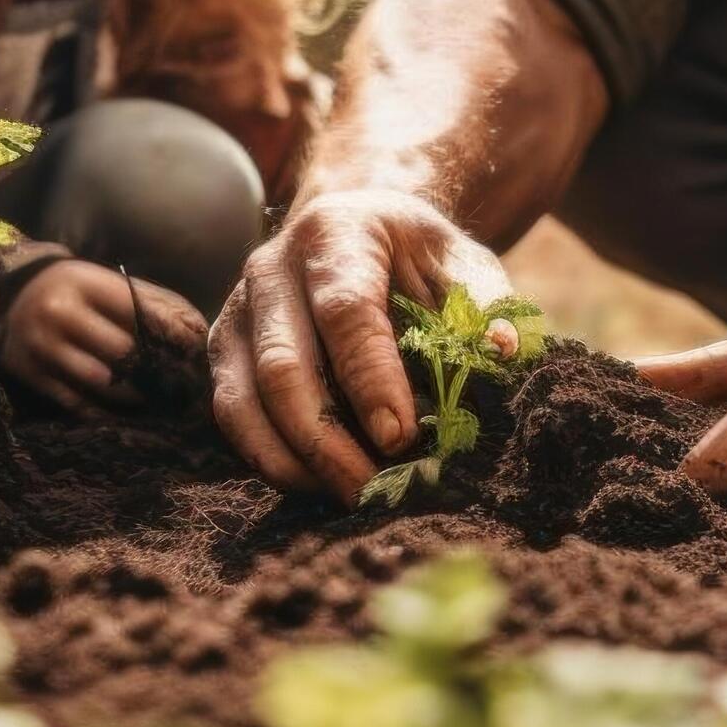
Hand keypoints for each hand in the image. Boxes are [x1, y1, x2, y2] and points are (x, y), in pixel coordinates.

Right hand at [2, 260, 207, 412]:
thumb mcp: (108, 284)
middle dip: (153, 369)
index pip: (138, 311)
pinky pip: (76, 403)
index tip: (193, 352)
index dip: (170, 334)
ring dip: (132, 395)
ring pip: (100, 382)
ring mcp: (41, 345)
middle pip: (121, 350)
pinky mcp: (30, 374)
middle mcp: (59, 312)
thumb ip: (153, 303)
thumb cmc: (77, 292)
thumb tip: (196, 333)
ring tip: (154, 400)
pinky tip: (123, 414)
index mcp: (85, 283)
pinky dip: (104, 412)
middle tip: (178, 384)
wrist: (13, 298)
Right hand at [208, 188, 512, 499]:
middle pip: (284, 367)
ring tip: (353, 496)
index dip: (371, 379)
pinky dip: (273, 460)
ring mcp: (238, 311)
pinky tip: (319, 483)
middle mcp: (270, 268)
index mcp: (334, 233)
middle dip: (331, 442)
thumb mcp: (460, 264)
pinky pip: (233, 418)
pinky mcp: (224, 351)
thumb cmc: (416, 258)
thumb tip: (502, 354)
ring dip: (297, 462)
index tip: (402, 437)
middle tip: (379, 491)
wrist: (357, 230)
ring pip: (244, 402)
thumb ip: (484, 307)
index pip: (345, 312)